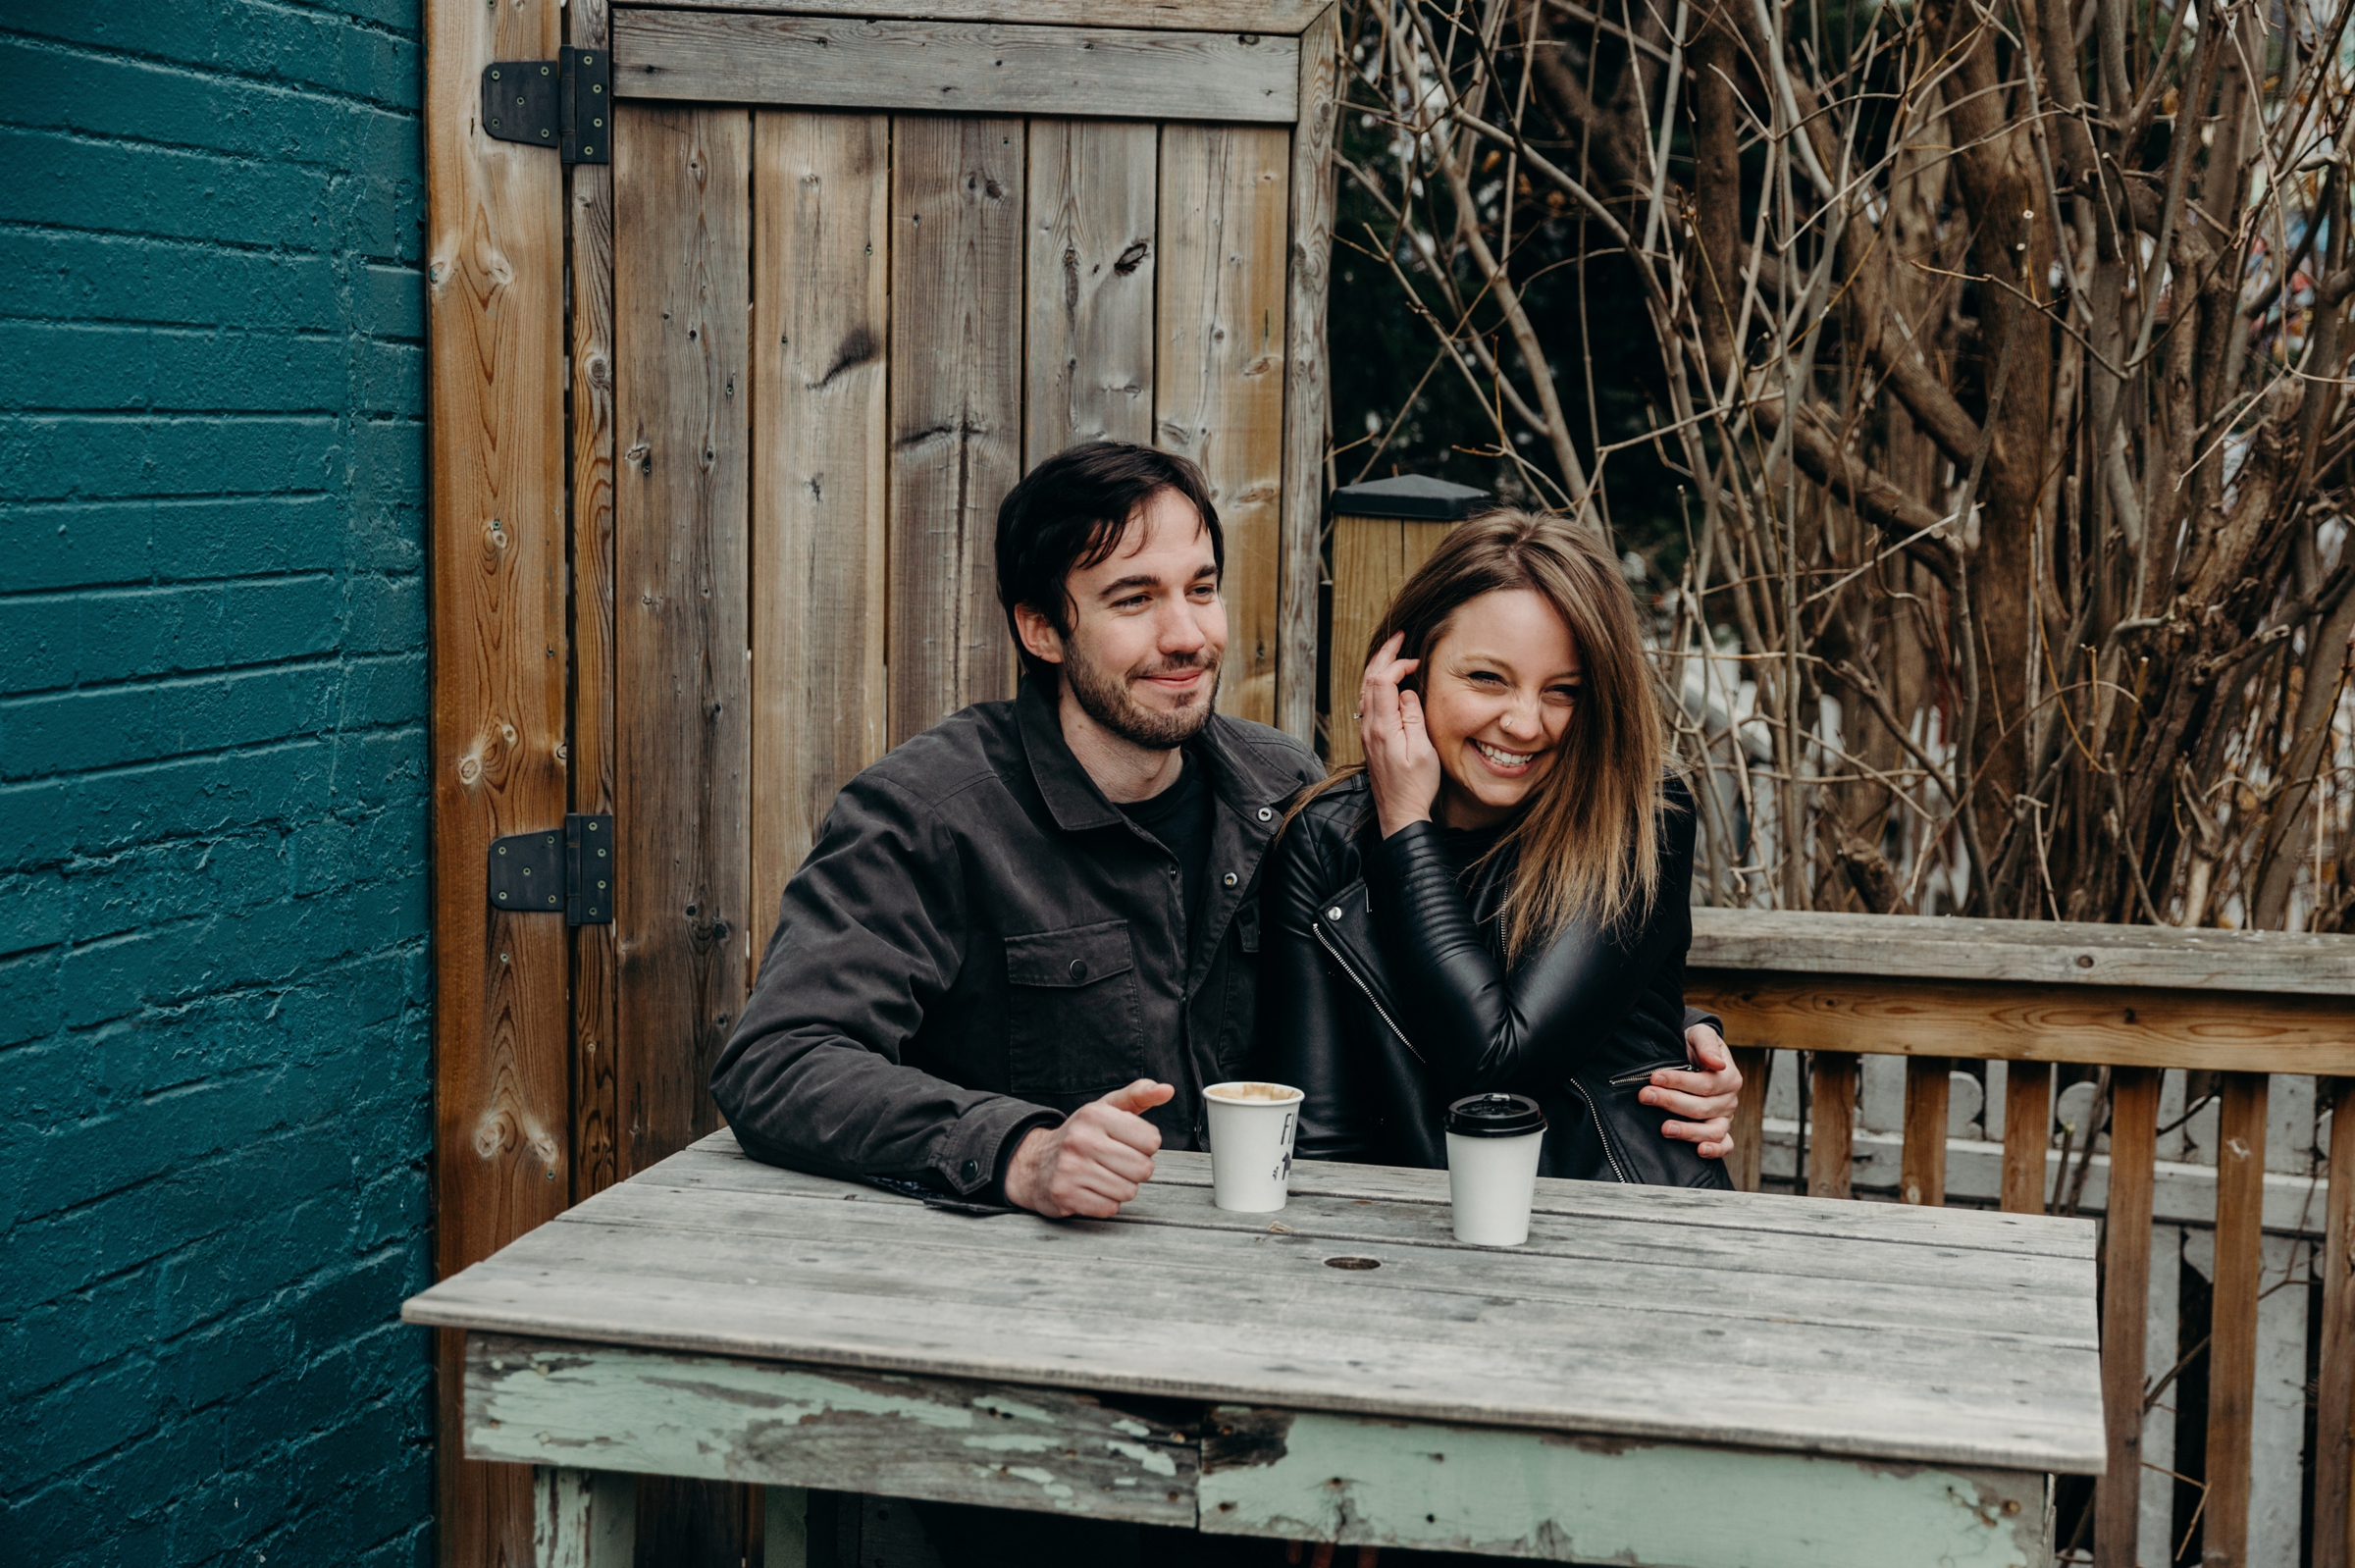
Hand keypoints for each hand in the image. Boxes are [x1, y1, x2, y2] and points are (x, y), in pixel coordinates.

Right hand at [1002, 1079, 1172, 1217]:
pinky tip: (1092, 1189)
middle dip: (1136, 1168)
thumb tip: (1167, 1090)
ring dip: (1122, 1187)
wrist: (1034, 1162)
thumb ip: (1139, 1095)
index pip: (1152, 1140)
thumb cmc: (1080, 1134)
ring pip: (1128, 1191)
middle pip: (1143, 1169)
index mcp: (1094, 1114)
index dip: (1145, 1145)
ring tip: (1104, 1175)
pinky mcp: (1065, 1195)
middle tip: (1117, 1162)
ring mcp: (1070, 1168)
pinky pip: (1110, 1208)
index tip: (1128, 1142)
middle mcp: (1081, 1139)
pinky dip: (1106, 1202)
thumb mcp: (1107, 1107)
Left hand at [1360, 632, 1440, 837]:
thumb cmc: (1416, 786)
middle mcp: (1369, 727)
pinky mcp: (1371, 739)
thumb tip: (1405, 692)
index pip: (1382, 681)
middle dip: (1383, 655)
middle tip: (1398, 636)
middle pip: (1369, 680)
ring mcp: (1367, 733)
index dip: (1397, 664)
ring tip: (1392, 651)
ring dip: (1377, 667)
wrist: (1400, 813)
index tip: (1416, 662)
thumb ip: (1413, 717)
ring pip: (1365, 690)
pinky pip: (1368, 702)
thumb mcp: (1422, 751)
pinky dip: (1376, 683)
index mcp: (1382, 727)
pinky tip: (1386, 681)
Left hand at [1643, 1022, 1742, 1158]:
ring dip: (1688, 1131)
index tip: (1654, 1077)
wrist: (1695, 1054)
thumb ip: (1707, 1046)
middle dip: (1671, 1102)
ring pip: (1712, 1131)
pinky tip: (1699, 1151)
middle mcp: (1729, 1100)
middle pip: (1702, 1108)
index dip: (1678, 1082)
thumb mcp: (1701, 1035)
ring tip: (1664, 1129)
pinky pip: (1724, 1145)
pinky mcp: (1719, 1131)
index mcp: (1729, 1077)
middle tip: (1645, 1096)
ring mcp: (1725, 1118)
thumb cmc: (1696, 1045)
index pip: (1704, 1084)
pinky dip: (1715, 1150)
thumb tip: (1717, 1063)